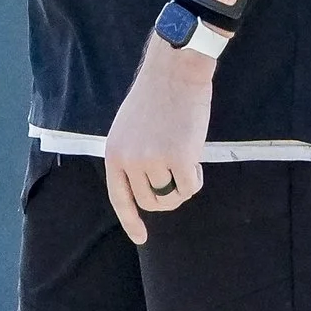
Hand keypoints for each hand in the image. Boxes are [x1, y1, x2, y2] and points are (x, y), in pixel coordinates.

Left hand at [102, 36, 213, 245]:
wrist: (174, 72)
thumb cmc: (155, 98)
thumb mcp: (129, 130)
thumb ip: (132, 158)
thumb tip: (147, 190)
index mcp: (114, 154)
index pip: (119, 198)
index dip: (130, 221)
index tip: (141, 238)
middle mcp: (130, 161)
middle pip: (151, 201)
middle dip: (166, 196)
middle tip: (178, 176)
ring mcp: (153, 161)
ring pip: (173, 195)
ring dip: (183, 182)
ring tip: (185, 156)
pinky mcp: (179, 158)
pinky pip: (190, 187)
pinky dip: (196, 177)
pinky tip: (195, 156)